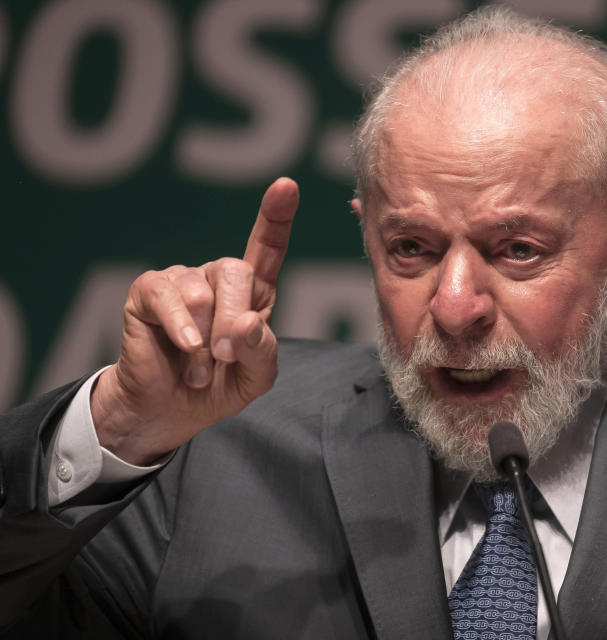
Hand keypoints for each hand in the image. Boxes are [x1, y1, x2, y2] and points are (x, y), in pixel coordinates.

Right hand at [91, 178, 298, 464]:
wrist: (170, 410)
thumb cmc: (219, 387)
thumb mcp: (255, 377)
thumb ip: (260, 350)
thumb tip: (245, 322)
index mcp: (252, 294)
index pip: (267, 247)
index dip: (276, 216)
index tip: (287, 185)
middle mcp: (217, 278)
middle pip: (236, 271)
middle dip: (235, 318)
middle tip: (228, 356)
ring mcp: (181, 281)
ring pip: (200, 290)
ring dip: (204, 338)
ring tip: (200, 368)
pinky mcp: (148, 293)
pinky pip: (165, 295)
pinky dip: (179, 325)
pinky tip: (186, 348)